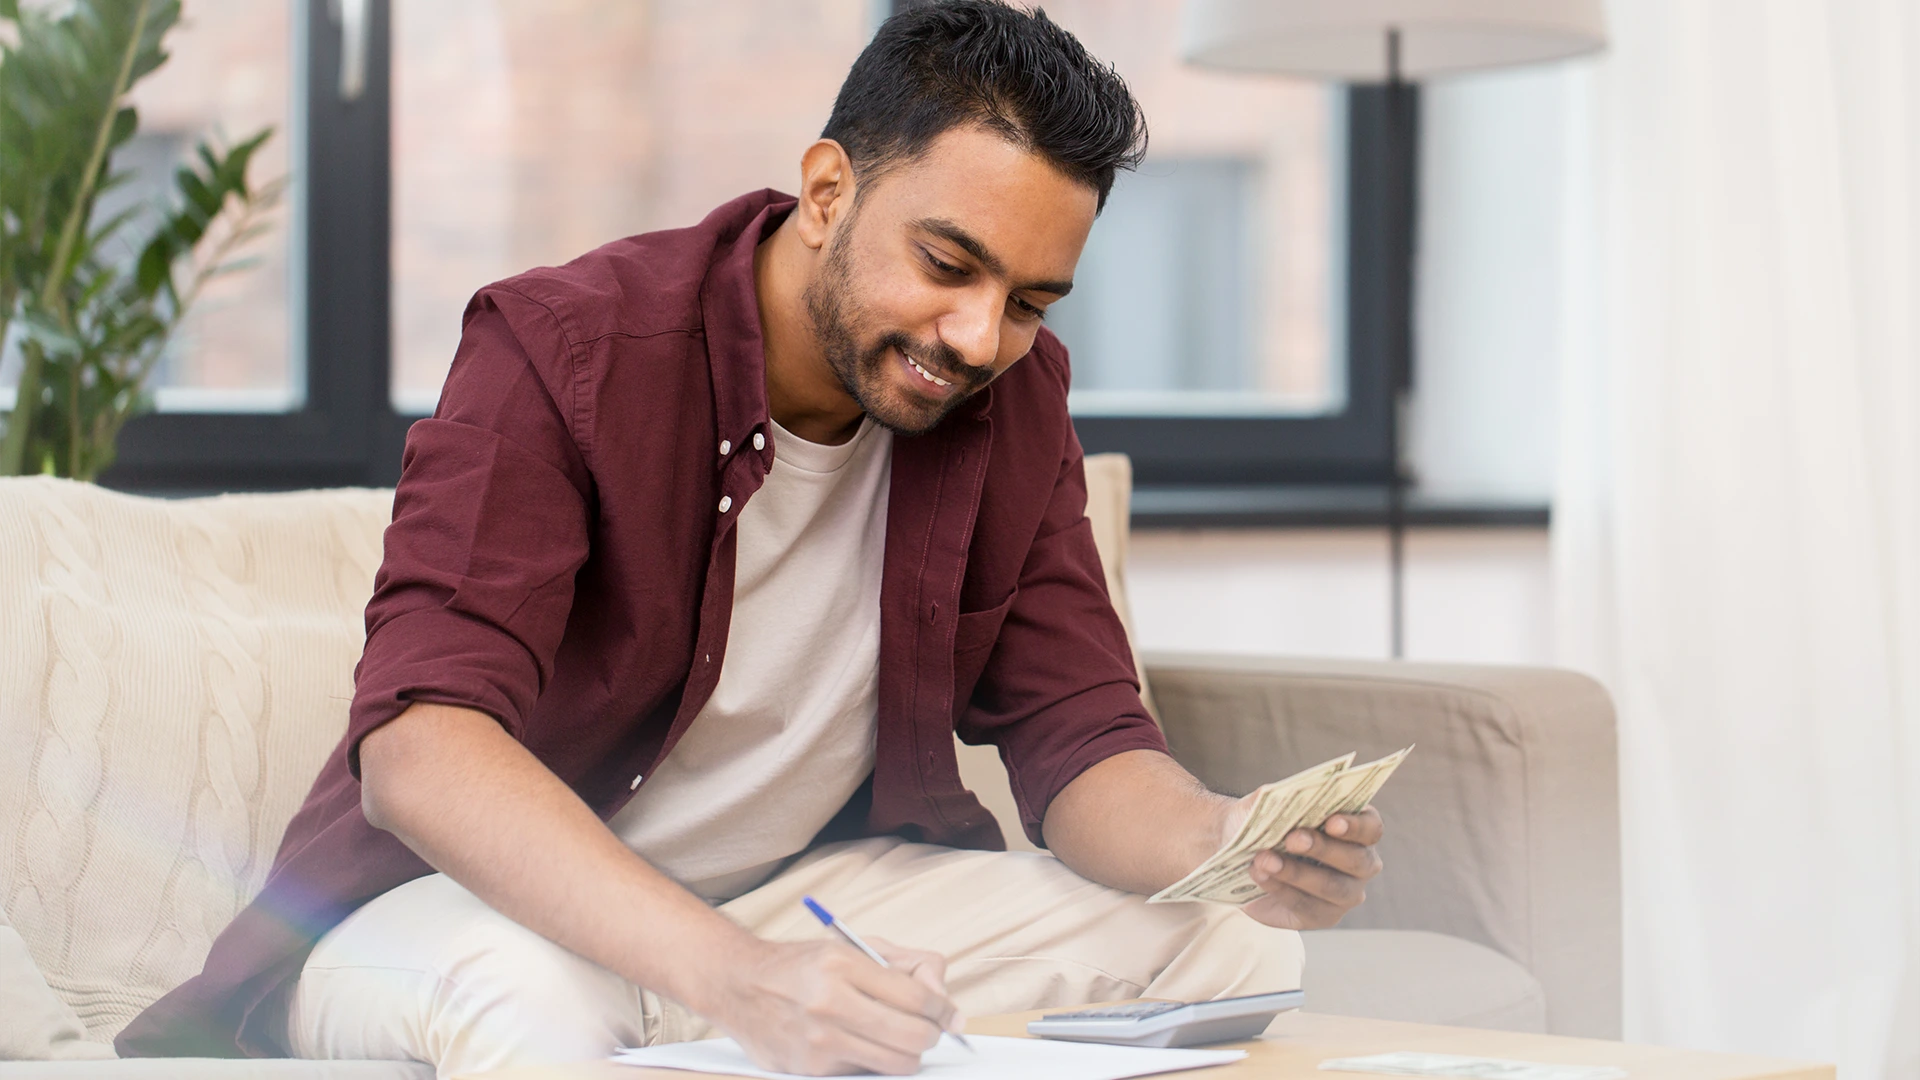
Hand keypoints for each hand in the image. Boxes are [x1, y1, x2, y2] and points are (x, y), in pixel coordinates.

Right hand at [701, 935, 963, 1075]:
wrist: (739, 985)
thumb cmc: (802, 965)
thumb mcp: (853, 947)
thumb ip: (907, 965)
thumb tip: (946, 1004)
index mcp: (842, 965)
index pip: (917, 997)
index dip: (943, 1009)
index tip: (948, 1014)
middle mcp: (829, 1004)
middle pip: (913, 1037)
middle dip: (931, 1035)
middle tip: (928, 1029)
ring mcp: (819, 1042)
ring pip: (896, 1064)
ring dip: (907, 1053)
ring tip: (898, 1038)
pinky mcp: (810, 1070)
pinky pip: (864, 1074)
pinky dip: (872, 1062)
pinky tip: (860, 1043)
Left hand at [1240, 806, 1384, 929]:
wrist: (1239, 853)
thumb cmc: (1263, 823)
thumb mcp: (1267, 805)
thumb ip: (1277, 799)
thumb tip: (1283, 796)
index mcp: (1356, 829)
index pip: (1371, 827)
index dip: (1355, 825)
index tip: (1331, 821)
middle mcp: (1360, 864)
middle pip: (1357, 859)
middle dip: (1323, 848)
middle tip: (1292, 839)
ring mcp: (1344, 893)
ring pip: (1333, 887)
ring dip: (1297, 873)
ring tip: (1265, 860)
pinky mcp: (1321, 916)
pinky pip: (1307, 906)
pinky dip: (1281, 889)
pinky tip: (1260, 875)